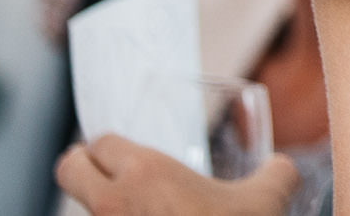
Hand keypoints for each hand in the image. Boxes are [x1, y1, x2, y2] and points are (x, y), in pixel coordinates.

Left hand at [55, 136, 298, 215]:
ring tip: (132, 213)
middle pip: (68, 169)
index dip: (112, 144)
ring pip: (80, 212)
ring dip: (98, 210)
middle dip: (81, 165)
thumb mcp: (269, 199)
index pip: (101, 141)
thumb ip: (278, 173)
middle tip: (103, 173)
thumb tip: (282, 167)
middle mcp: (113, 204)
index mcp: (145, 173)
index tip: (125, 153)